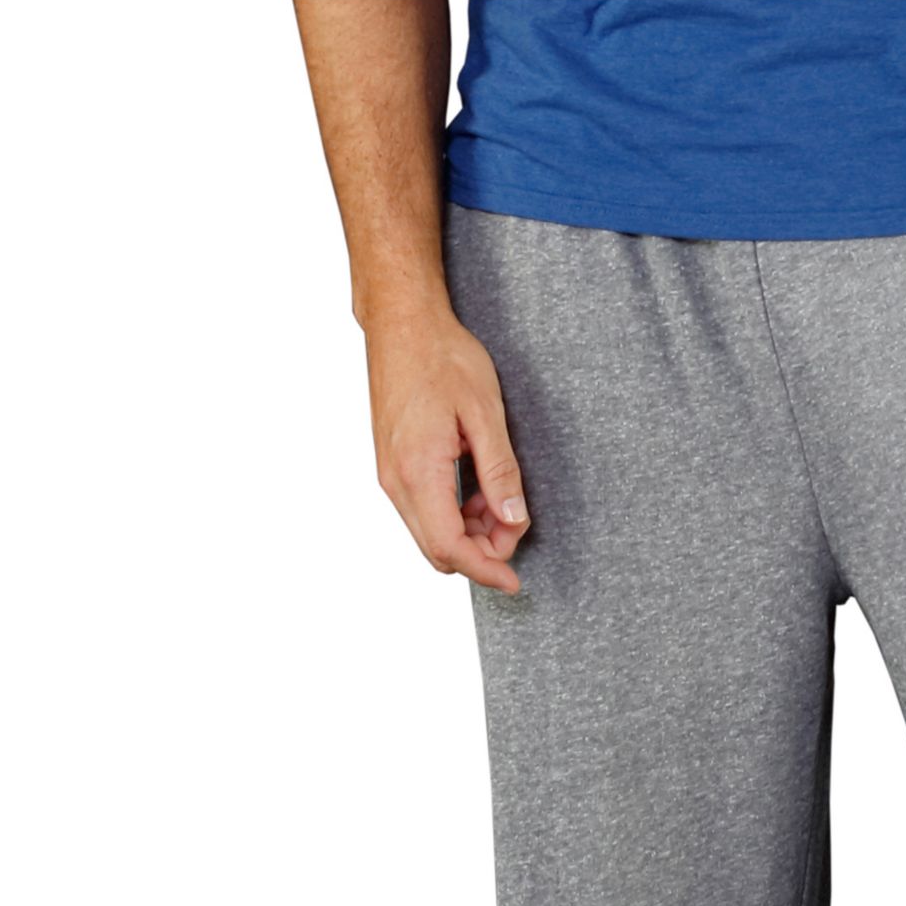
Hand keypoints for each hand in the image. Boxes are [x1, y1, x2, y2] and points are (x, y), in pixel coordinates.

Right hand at [364, 305, 529, 591]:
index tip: (514, 582)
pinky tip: (480, 492)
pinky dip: (455, 516)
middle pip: (438, 550)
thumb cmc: (441, 356)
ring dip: (470, 533)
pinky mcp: (393, 468)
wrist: (401, 323)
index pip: (450, 546)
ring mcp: (390, 475)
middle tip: (516, 526)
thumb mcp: (484, 412)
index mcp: (418, 470)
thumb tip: (513, 520)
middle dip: (482, 553)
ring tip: (501, 503)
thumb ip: (500, 471)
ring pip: (431, 534)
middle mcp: (396, 480)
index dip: (485, 570)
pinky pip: (425, 512)